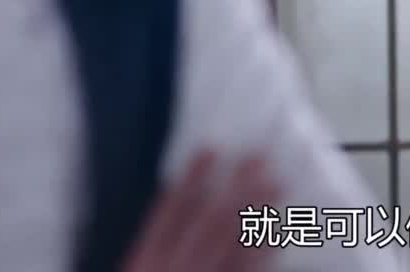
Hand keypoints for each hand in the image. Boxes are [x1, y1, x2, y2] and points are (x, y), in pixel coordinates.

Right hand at [123, 151, 277, 271]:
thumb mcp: (133, 269)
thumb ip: (155, 244)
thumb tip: (181, 199)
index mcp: (143, 262)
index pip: (169, 213)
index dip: (191, 180)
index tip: (211, 150)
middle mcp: (173, 271)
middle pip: (208, 224)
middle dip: (236, 190)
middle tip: (259, 159)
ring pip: (232, 248)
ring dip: (256, 215)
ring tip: (275, 185)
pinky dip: (262, 256)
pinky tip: (276, 235)